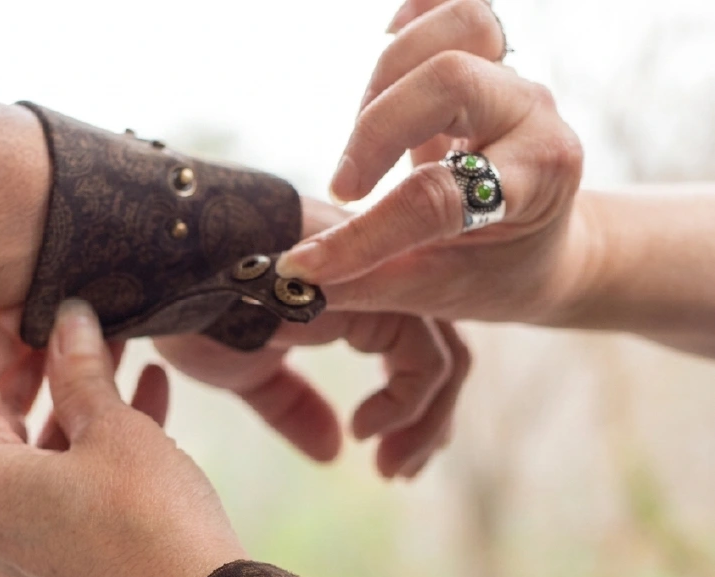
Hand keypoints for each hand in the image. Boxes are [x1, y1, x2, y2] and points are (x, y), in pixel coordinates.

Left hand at [0, 303, 245, 576]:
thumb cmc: (151, 520)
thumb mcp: (114, 431)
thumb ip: (80, 371)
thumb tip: (69, 320)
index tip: (41, 304)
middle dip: (40, 365)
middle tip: (81, 324)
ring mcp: (17, 547)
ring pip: (35, 451)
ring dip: (76, 400)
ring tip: (122, 351)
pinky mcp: (59, 562)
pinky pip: (63, 487)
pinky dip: (93, 445)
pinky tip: (149, 400)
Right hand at [156, 311, 468, 479]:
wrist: (165, 271)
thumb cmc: (194, 307)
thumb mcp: (247, 370)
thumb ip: (291, 405)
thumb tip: (332, 452)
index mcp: (349, 291)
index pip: (409, 347)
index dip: (409, 406)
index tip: (387, 455)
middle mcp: (376, 281)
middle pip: (439, 351)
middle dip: (429, 420)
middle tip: (400, 472)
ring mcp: (383, 280)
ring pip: (444, 356)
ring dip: (425, 425)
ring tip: (390, 469)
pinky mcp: (380, 289)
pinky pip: (424, 356)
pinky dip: (405, 404)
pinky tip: (362, 431)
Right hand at [276, 0, 590, 327]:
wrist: (539, 242)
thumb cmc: (491, 269)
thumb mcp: (435, 290)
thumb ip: (366, 281)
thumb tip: (295, 274)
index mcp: (536, 184)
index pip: (437, 198)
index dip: (364, 233)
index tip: (308, 261)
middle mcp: (533, 119)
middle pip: (450, 79)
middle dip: (376, 132)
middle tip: (344, 189)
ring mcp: (512, 80)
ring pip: (460, 26)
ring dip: (389, 77)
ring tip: (366, 134)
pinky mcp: (489, 59)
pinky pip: (451, 6)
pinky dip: (413, 21)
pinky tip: (387, 63)